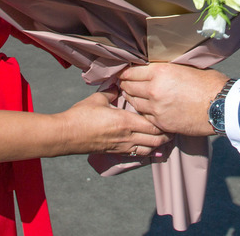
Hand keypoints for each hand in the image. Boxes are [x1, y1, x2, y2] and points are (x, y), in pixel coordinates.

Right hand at [56, 89, 170, 156]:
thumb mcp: (98, 99)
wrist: (66, 135)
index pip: (153, 125)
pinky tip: (148, 146)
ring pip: (148, 150)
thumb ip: (112, 92)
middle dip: (166, 135)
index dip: (165, 123)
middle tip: (173, 128)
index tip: (171, 116)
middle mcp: (126, 136)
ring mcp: (121, 146)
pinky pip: (136, 154)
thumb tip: (119, 85)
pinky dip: (146, 150)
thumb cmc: (81, 116)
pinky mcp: (115, 152)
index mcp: (125, 122)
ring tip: (164, 138)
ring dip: (158, 144)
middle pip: (155, 140)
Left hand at [119, 64, 230, 136]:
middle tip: (123, 82)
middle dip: (125, 84)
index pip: (132, 71)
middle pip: (129, 86)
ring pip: (134, 102)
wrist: (220, 106)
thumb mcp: (185, 67)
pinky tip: (144, 108)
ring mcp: (157, 108)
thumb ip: (166, 68)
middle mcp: (154, 90)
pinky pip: (144, 116)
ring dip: (131, 97)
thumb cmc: (208, 83)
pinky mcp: (162, 123)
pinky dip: (142, 111)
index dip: (126, 71)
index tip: (124, 72)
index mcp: (160, 72)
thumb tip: (154, 67)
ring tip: (131, 94)